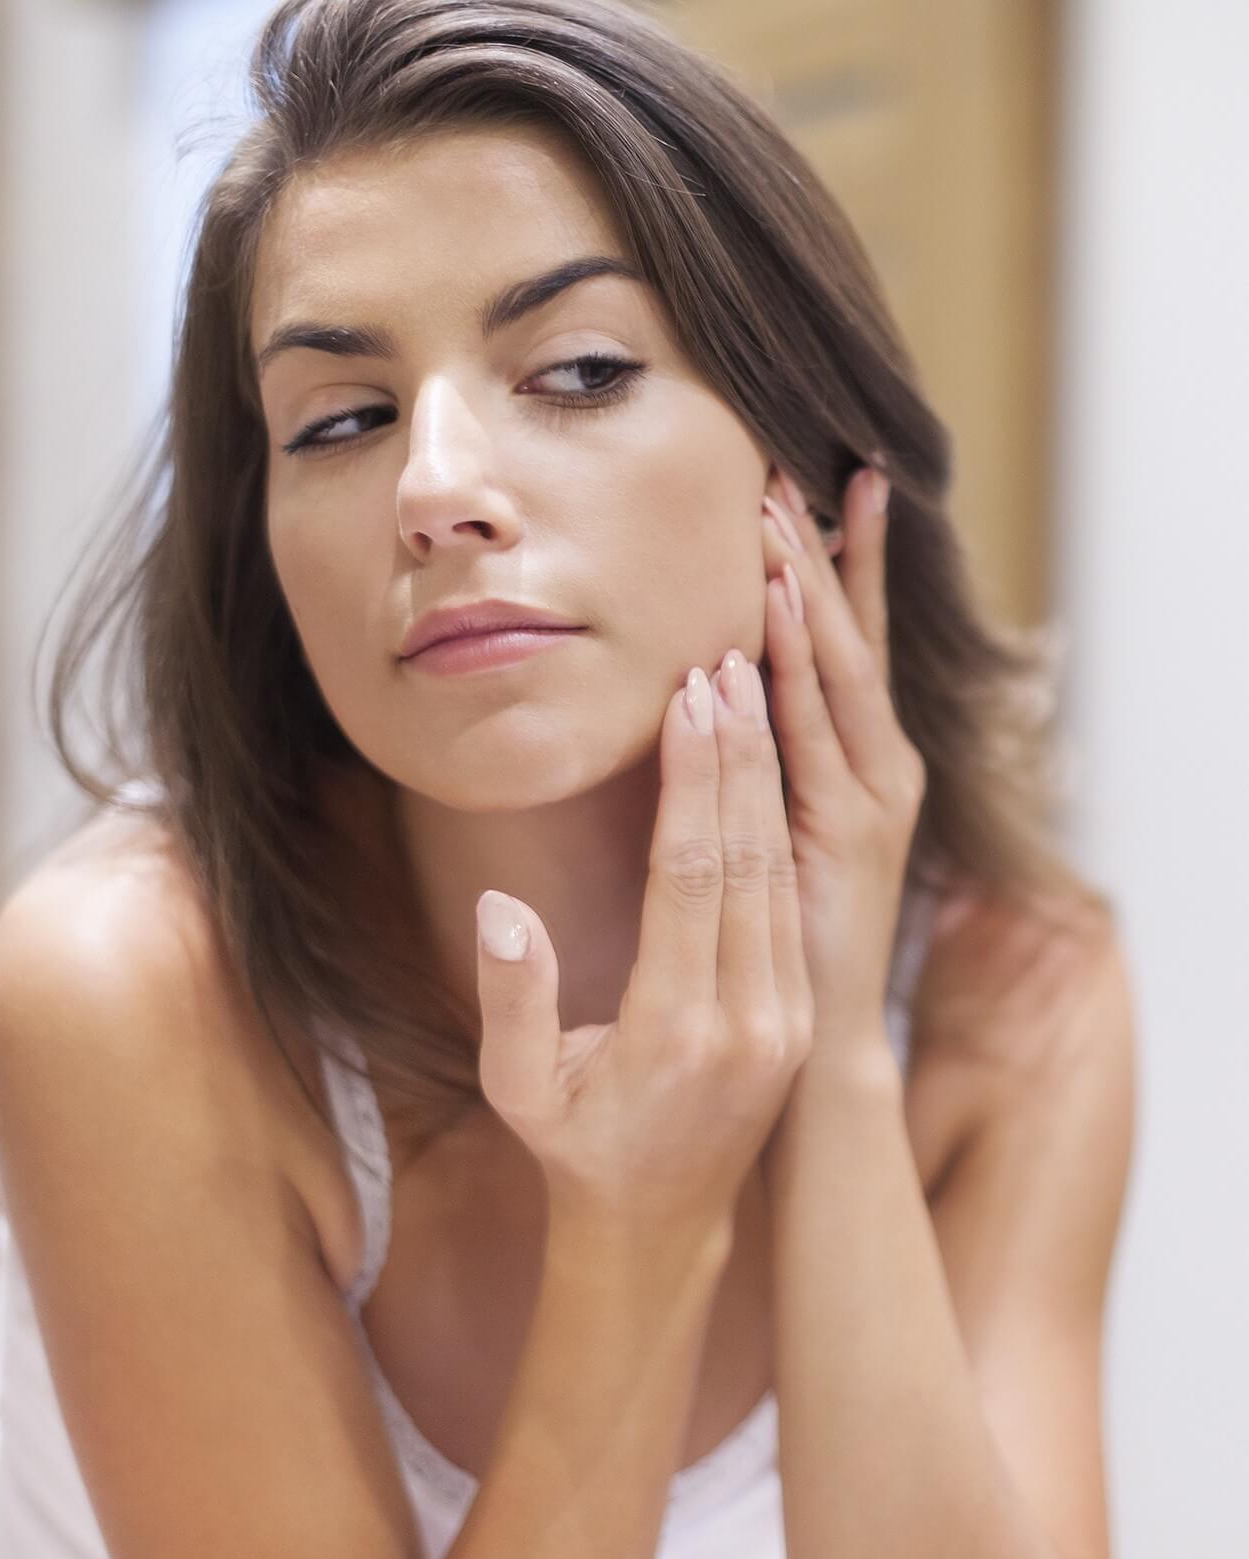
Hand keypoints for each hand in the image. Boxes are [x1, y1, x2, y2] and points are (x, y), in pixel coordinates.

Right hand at [471, 646, 813, 1238]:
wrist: (659, 1227)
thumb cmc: (575, 1149)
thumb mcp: (518, 1091)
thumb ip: (512, 1001)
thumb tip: (501, 908)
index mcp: (675, 1029)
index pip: (692, 874)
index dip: (694, 779)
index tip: (692, 697)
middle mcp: (748, 1018)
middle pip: (747, 857)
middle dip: (739, 752)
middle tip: (729, 658)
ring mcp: (786, 1017)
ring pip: (780, 872)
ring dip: (767, 778)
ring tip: (751, 690)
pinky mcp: (799, 1014)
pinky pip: (790, 902)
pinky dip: (780, 826)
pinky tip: (765, 770)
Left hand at [756, 461, 926, 1058]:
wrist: (794, 1066)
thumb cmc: (768, 959)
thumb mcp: (758, 860)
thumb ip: (749, 786)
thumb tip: (705, 709)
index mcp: (859, 773)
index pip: (841, 653)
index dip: (831, 573)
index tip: (809, 494)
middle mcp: (879, 775)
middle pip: (847, 644)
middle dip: (823, 555)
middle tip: (792, 468)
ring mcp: (874, 802)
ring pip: (838, 675)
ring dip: (808, 591)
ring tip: (780, 513)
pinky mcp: (852, 836)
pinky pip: (816, 734)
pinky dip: (797, 668)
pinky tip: (770, 609)